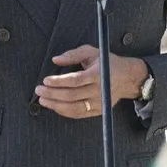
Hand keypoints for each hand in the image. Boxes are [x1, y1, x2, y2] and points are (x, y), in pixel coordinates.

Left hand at [34, 45, 149, 118]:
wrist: (128, 77)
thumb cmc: (107, 62)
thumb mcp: (91, 52)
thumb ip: (72, 54)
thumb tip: (55, 60)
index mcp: (97, 74)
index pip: (74, 80)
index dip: (58, 82)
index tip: (46, 80)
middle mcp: (99, 91)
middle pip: (71, 96)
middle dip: (52, 94)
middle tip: (39, 90)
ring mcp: (99, 103)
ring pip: (73, 108)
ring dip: (55, 105)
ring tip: (43, 100)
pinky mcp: (98, 111)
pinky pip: (79, 114)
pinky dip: (65, 112)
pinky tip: (55, 106)